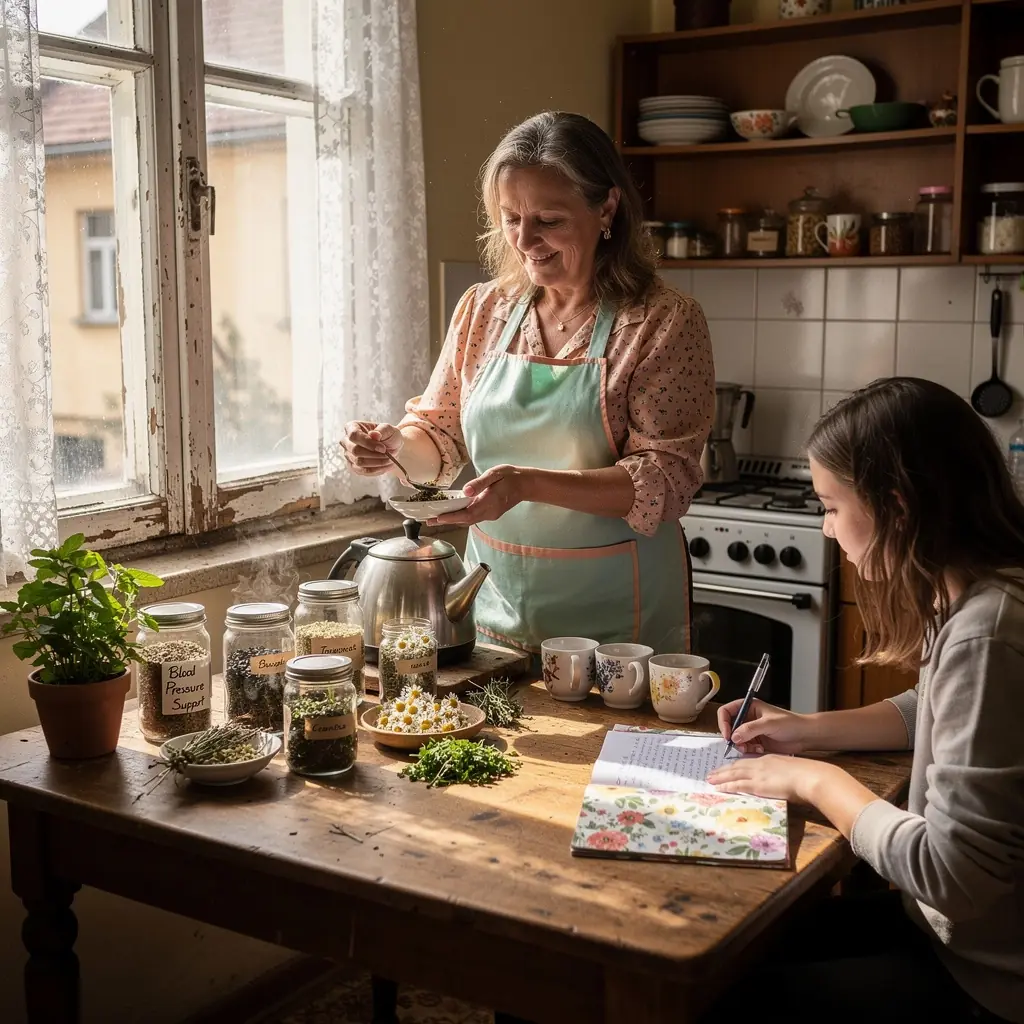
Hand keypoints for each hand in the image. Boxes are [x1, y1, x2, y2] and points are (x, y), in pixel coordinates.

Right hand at [341, 421, 402, 477]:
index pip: (354, 435)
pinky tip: (384, 465)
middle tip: (387, 454)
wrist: (391, 447)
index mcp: (352, 427)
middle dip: (374, 454)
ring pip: (359, 462)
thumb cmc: (388, 435)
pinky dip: (376, 469)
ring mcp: (348, 454)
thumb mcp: (389, 429)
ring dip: (376, 462)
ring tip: (388, 459)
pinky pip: (362, 471)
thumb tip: (373, 434)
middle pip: (355, 450)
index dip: (368, 443)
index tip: (382, 448)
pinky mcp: (353, 466)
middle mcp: (346, 441)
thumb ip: (382, 430)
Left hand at [427, 465, 530, 526]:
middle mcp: (489, 512)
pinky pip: (473, 518)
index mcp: (489, 502)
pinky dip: (461, 517)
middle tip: (429, 521)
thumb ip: (480, 483)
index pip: (467, 514)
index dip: (451, 517)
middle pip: (465, 520)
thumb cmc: (510, 477)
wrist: (526, 484)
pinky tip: (453, 514)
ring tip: (437, 519)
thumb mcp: (494, 474)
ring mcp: (490, 515)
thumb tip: (466, 491)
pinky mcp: (491, 514)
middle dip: (447, 521)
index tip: (437, 518)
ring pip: (468, 520)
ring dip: (453, 520)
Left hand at [708, 753, 839, 805]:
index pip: (748, 762)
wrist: (810, 776)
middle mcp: (760, 764)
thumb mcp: (791, 770)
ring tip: (710, 779)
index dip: (736, 765)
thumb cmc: (806, 775)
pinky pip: (738, 785)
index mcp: (768, 760)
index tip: (728, 768)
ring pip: (734, 774)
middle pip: (737, 766)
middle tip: (712, 773)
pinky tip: (719, 788)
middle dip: (723, 770)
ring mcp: (758, 774)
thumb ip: (781, 774)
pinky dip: (727, 786)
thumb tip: (780, 781)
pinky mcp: (758, 785)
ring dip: (721, 777)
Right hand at [717, 698, 815, 754]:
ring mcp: (752, 731)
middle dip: (732, 737)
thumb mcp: (768, 723)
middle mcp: (748, 718)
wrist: (804, 736)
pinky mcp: (756, 741)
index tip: (727, 734)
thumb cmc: (790, 723)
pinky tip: (760, 749)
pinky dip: (749, 750)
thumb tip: (734, 736)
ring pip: (736, 739)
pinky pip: (745, 747)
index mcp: (749, 707)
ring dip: (741, 745)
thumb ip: (750, 729)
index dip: (723, 722)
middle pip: (729, 727)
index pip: (726, 711)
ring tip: (751, 748)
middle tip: (738, 744)